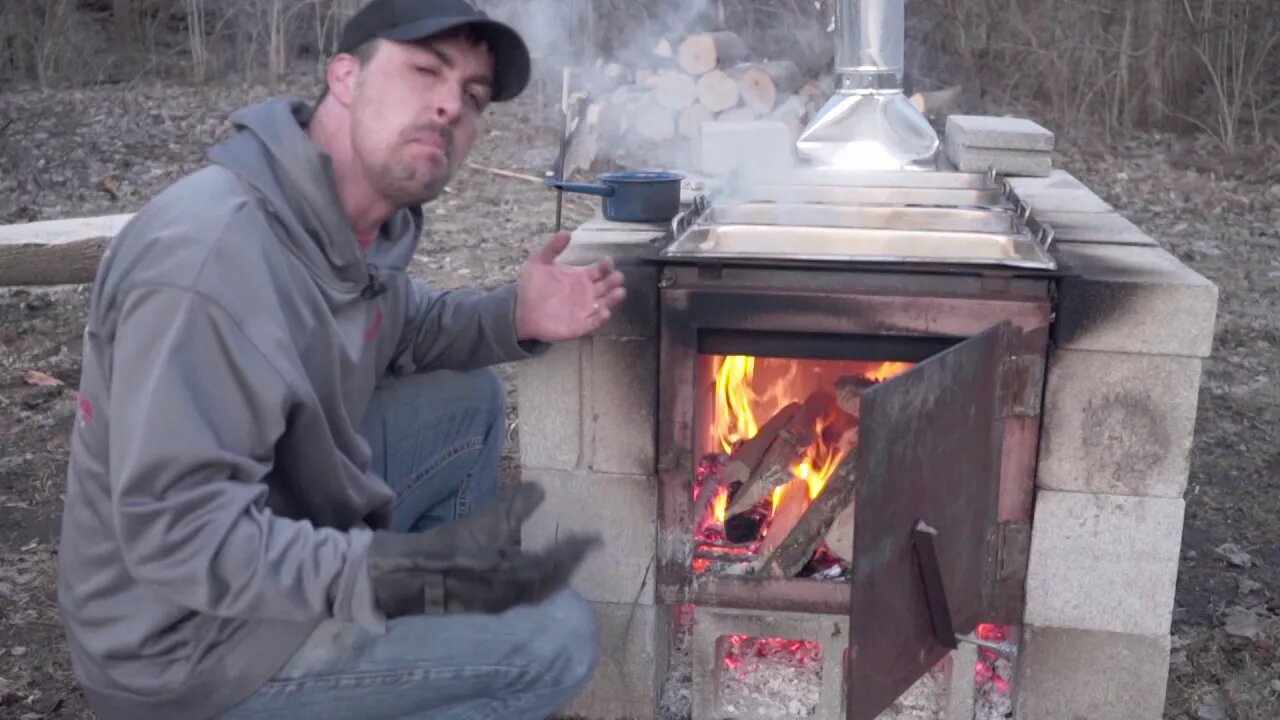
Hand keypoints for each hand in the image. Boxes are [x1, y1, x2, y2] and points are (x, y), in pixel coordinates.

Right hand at [366, 483, 600, 616]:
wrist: (411, 577)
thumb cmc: (450, 548)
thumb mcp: (485, 522)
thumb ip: (514, 506)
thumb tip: (539, 490)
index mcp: (519, 577)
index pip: (558, 563)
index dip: (576, 550)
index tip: (594, 539)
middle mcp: (516, 597)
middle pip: (551, 584)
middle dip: (568, 566)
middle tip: (584, 550)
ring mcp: (500, 605)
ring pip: (537, 592)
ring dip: (553, 576)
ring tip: (564, 561)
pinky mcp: (485, 607)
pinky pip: (522, 596)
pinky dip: (534, 583)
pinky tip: (531, 573)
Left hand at [514, 232, 625, 341]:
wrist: (521, 310)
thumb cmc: (532, 286)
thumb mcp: (540, 262)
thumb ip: (553, 247)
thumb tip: (567, 232)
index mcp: (580, 278)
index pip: (598, 271)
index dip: (605, 266)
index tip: (608, 261)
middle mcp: (586, 293)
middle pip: (606, 287)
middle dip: (613, 281)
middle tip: (619, 276)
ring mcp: (584, 310)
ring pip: (605, 304)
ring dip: (613, 299)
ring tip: (620, 292)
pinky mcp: (579, 326)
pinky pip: (594, 323)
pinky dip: (601, 318)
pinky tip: (606, 312)